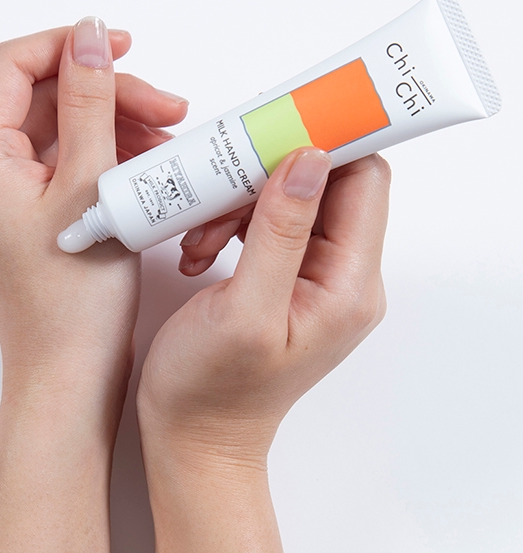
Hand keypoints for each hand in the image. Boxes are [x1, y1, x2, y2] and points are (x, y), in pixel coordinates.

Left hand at [0, 19, 186, 391]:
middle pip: (43, 100)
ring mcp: (4, 197)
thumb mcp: (90, 187)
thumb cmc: (75, 301)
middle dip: (108, 94)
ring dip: (113, 126)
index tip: (119, 46)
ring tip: (165, 143)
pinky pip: (64, 165)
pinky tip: (144, 167)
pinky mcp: (28, 215)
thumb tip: (88, 39)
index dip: (68, 45)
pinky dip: (104, 156)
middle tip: (166, 108)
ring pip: (59, 132)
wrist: (70, 371)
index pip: (12, 66)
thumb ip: (90, 105)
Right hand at [137, 149, 389, 551]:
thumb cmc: (212, 390)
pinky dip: (232, 222)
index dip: (329, 142)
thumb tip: (310, 159)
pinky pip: (269, 223)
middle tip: (219, 187)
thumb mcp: (244, 309)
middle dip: (267, 175)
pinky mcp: (287, 278)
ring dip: (241, 201)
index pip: (362, 181)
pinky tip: (200, 248)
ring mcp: (315, 278)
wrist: (195, 435)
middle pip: (324, 184)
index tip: (280, 122)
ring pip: (291, 198)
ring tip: (199, 237)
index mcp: (348, 285)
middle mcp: (344, 278)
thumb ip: (280, 232)